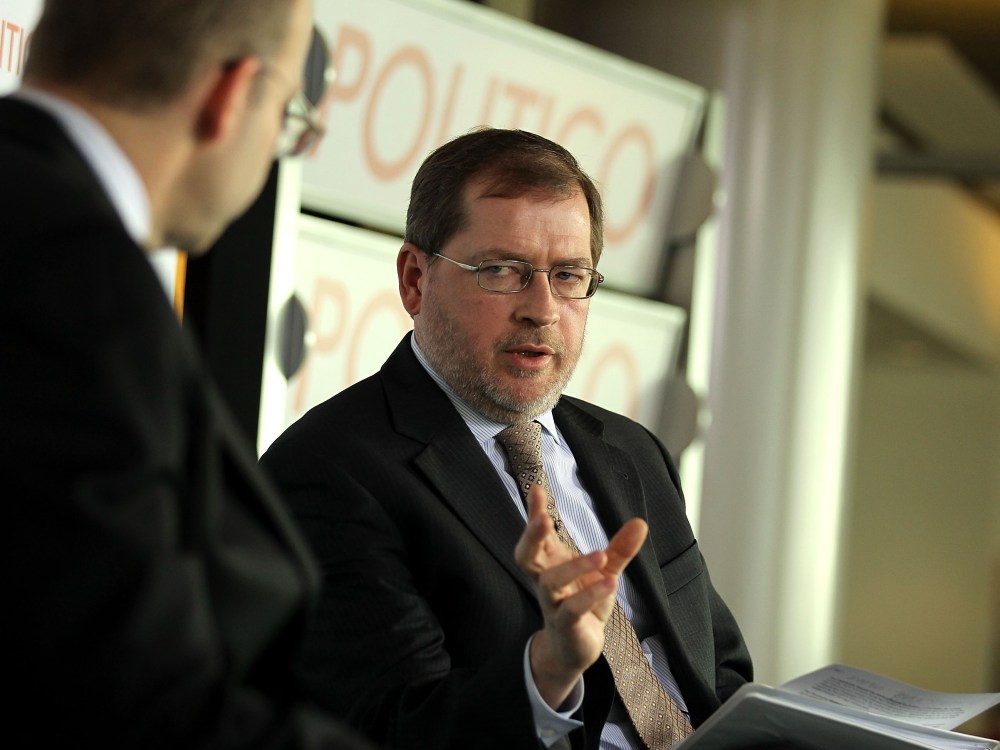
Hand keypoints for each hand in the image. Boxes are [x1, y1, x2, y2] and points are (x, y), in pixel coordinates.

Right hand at [514, 485, 647, 707]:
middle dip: (531, 537)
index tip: (536, 488)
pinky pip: (572, 609)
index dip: (534, 512)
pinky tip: (609, 583)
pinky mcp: (566, 625)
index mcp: (550, 562)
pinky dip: (589, 595)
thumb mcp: (605, 572)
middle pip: (526, 556)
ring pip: (551, 582)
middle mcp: (546, 580)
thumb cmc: (584, 603)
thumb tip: (640, 522)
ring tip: (600, 556)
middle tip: (544, 519)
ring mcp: (553, 603)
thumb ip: (620, 548)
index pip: (537, 534)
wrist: (576, 648)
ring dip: (574, 567)